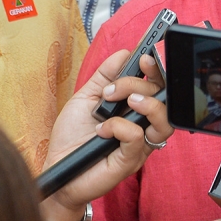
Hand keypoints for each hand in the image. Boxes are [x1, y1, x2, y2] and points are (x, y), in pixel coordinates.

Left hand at [41, 50, 171, 220]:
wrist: (56, 167)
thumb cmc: (71, 138)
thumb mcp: (86, 98)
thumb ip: (104, 76)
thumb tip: (123, 53)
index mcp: (135, 110)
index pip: (159, 87)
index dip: (158, 70)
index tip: (145, 58)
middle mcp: (142, 126)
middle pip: (163, 99)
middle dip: (140, 84)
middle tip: (114, 89)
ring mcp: (140, 144)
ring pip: (164, 120)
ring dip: (145, 104)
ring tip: (124, 102)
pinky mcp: (131, 160)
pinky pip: (138, 138)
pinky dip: (119, 128)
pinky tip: (102, 130)